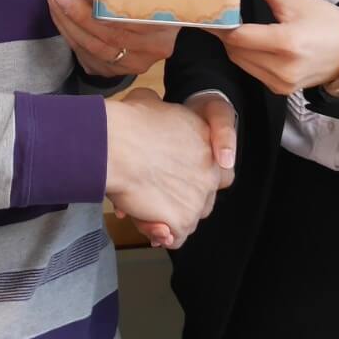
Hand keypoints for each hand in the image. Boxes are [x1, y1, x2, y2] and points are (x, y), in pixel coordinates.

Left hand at [48, 0, 178, 76]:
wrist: (138, 3)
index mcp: (169, 15)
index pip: (133, 15)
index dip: (101, 4)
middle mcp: (156, 45)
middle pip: (112, 35)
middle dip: (78, 15)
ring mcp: (137, 62)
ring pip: (98, 48)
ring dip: (70, 26)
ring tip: (55, 1)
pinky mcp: (117, 70)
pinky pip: (89, 58)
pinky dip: (72, 38)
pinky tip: (62, 19)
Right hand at [105, 88, 220, 249]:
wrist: (117, 145)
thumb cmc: (128, 122)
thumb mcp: (147, 100)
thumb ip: (156, 107)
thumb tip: (149, 105)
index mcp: (207, 140)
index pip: (222, 169)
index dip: (200, 176)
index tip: (179, 177)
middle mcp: (210, 169)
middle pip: (206, 197)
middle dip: (185, 201)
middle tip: (159, 197)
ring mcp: (199, 196)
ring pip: (190, 219)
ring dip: (172, 218)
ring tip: (146, 208)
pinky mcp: (183, 220)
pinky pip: (176, 237)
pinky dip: (163, 234)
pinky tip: (147, 223)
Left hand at [215, 0, 338, 95]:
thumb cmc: (326, 22)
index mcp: (286, 43)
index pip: (238, 36)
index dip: (220, 23)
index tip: (209, 10)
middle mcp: (283, 68)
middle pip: (236, 50)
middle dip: (227, 32)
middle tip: (222, 14)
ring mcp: (282, 83)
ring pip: (241, 62)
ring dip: (236, 44)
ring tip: (238, 26)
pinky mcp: (281, 90)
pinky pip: (252, 71)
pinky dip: (248, 56)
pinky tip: (255, 43)